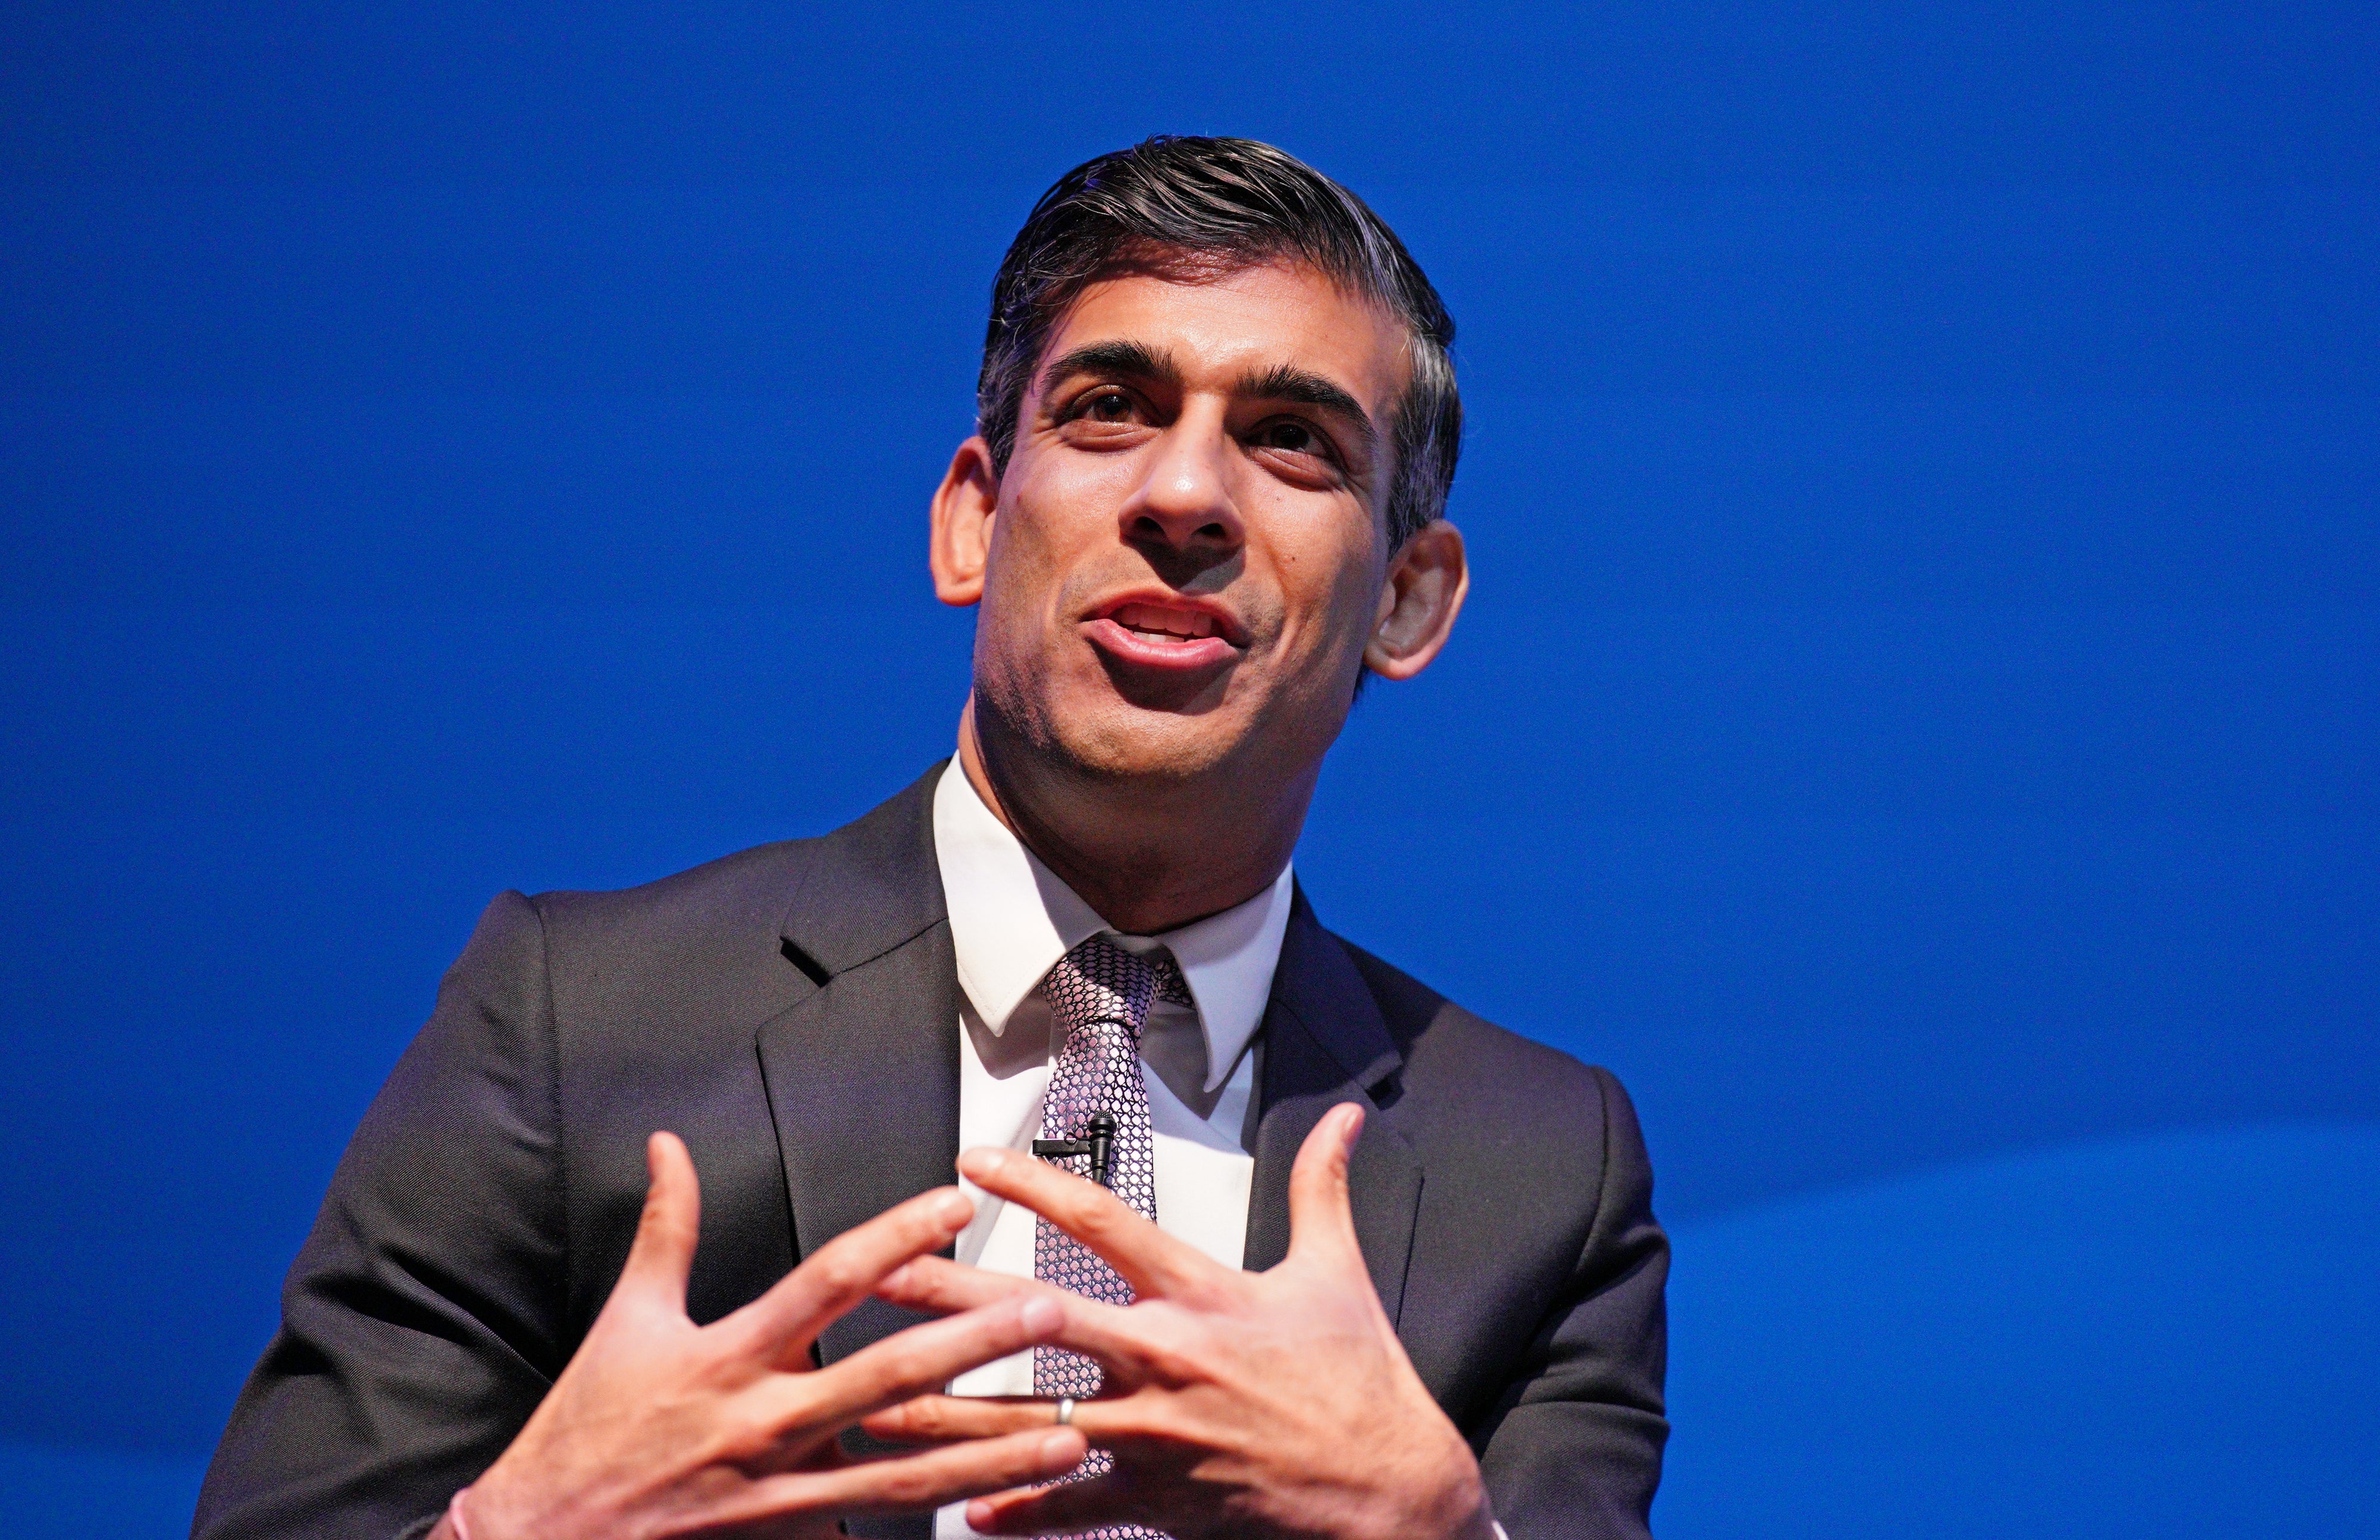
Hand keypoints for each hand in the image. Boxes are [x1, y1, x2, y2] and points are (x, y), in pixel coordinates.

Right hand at [437, 1132, 1089, 1539]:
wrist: (541, 1539)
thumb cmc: (586, 1429)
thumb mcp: (624, 1320)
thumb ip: (663, 1229)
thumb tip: (666, 1146)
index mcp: (730, 1355)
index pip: (828, 1281)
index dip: (897, 1237)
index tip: (958, 1201)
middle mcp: (766, 1422)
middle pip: (889, 1375)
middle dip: (976, 1344)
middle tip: (1049, 1312)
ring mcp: (784, 1490)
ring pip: (910, 1472)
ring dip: (995, 1450)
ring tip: (1071, 1431)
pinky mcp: (789, 1539)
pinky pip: (875, 1527)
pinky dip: (938, 1516)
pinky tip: (1000, 1509)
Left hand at [862, 1104, 1496, 1539]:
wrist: (1391, 1492)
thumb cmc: (1361, 1383)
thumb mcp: (1337, 1272)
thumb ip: (1321, 1187)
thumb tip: (1344, 1118)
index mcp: (1203, 1296)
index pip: (1102, 1220)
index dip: (1032, 1183)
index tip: (972, 1163)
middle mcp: (1165, 1361)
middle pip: (1035, 1317)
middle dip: (949, 1295)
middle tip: (879, 1275)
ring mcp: (1153, 1437)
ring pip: (1028, 1420)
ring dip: (945, 1413)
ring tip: (875, 1404)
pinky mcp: (1156, 1502)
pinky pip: (1069, 1508)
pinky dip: (1016, 1510)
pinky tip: (963, 1512)